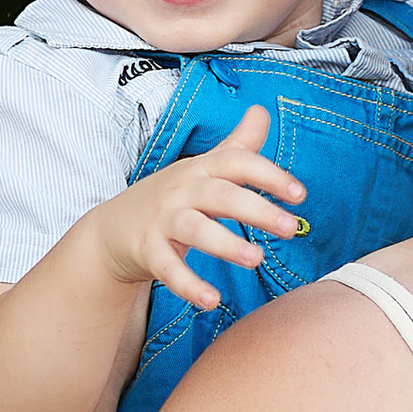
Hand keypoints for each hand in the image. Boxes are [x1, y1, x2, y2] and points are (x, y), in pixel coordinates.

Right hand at [90, 104, 308, 313]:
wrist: (112, 229)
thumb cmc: (171, 197)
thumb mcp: (202, 169)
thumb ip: (236, 146)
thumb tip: (262, 110)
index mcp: (201, 169)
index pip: (236, 162)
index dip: (269, 175)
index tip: (300, 194)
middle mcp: (182, 190)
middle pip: (220, 194)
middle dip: (257, 209)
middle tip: (292, 228)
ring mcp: (162, 220)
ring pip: (194, 228)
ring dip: (225, 243)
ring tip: (256, 259)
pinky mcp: (147, 250)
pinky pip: (167, 268)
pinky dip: (188, 285)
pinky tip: (211, 300)